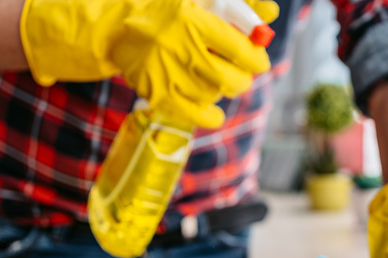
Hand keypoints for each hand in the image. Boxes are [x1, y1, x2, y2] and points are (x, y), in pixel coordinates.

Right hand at [19, 0, 271, 127]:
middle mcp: (181, 49)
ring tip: (218, 80)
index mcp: (193, 20)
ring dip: (224, 90)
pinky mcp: (158, 95)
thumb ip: (239, 5)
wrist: (116, 28)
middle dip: (243, 79)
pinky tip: (213, 108)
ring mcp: (168, 75)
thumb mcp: (200, 0)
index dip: (257, 59)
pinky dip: (211, 115)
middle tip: (241, 74)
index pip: (241, 49)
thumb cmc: (165, 10)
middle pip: (231, 78)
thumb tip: (271, 13)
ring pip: (215, 95)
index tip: (259, 61)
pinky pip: (197, 115)